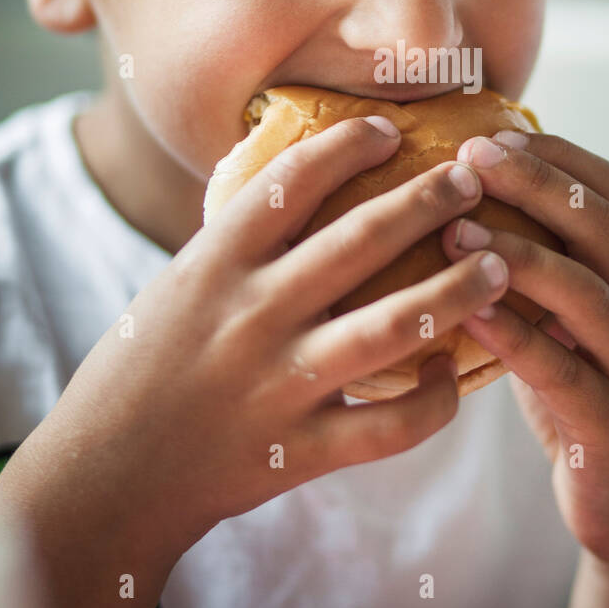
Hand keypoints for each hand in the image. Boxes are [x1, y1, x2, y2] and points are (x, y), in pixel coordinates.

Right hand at [46, 117, 508, 559]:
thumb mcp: (179, 287)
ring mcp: (279, 384)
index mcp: (215, 264)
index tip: (392, 131)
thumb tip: (306, 187)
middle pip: (360, 242)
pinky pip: (389, 425)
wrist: (107, 477)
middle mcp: (251, 314)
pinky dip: (433, 400)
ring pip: (392, 326)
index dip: (349, 147)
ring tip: (501, 264)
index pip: (292, 183)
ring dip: (458, 290)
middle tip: (472, 182)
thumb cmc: (145, 369)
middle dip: (428, 203)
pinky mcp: (300, 450)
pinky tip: (453, 373)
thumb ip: (240, 246)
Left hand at [441, 130, 608, 573]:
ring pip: (588, 293)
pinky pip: (563, 371)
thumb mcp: (568, 318)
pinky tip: (466, 313)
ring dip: (519, 255)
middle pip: (601, 226)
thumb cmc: (581, 393)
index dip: (554, 155)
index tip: (488, 132)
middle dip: (534, 184)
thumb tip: (460, 194)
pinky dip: (515, 337)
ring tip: (454, 231)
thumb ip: (541, 262)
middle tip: (468, 159)